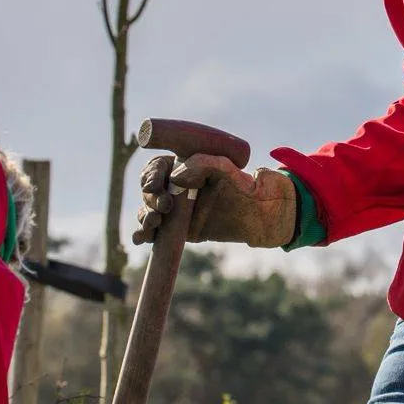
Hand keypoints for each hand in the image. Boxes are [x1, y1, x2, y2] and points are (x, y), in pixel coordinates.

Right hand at [133, 153, 297, 247]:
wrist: (262, 214)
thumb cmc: (247, 186)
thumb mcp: (229, 170)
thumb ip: (205, 165)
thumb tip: (176, 178)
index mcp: (185, 167)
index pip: (157, 167)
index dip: (151, 176)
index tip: (156, 186)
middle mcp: (177, 187)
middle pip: (149, 190)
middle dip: (150, 199)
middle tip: (163, 208)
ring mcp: (176, 209)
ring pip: (148, 210)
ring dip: (144, 216)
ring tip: (153, 224)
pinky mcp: (178, 230)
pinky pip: (156, 231)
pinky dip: (143, 234)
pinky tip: (141, 238)